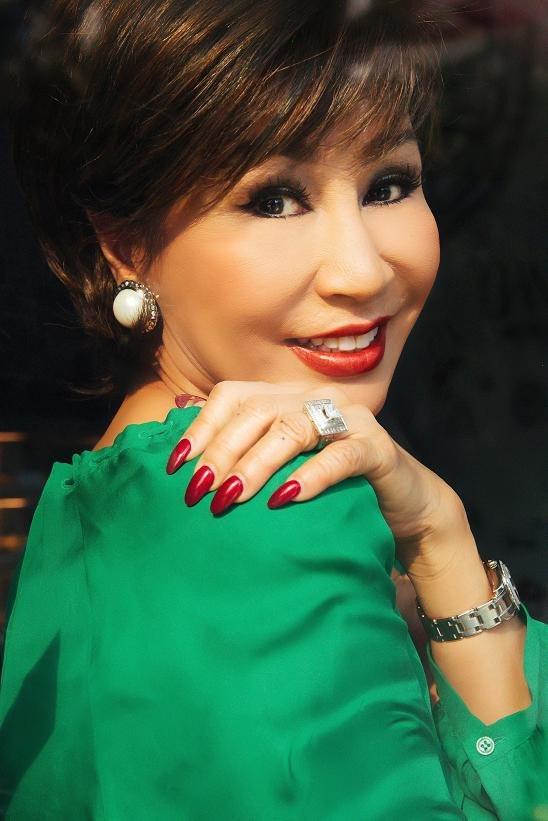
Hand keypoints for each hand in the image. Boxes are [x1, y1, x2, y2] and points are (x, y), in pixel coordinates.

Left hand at [166, 380, 472, 578]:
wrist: (402, 503)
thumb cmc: (333, 488)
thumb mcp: (284, 469)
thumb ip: (247, 458)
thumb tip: (187, 472)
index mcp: (286, 399)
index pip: (233, 396)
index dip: (202, 427)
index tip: (176, 466)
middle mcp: (314, 399)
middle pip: (256, 411)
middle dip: (221, 451)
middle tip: (199, 491)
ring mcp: (348, 419)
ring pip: (293, 428)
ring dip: (257, 463)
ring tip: (232, 496)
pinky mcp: (376, 447)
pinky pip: (339, 457)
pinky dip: (310, 476)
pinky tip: (286, 498)